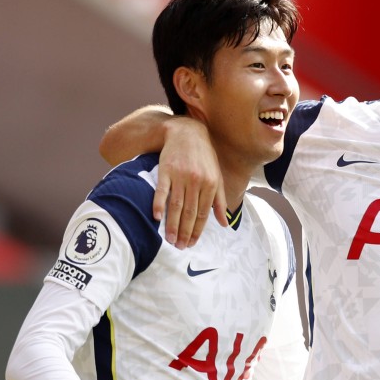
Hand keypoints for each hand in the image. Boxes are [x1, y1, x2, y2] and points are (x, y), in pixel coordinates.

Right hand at [154, 117, 227, 248]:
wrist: (187, 132)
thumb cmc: (204, 157)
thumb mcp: (216, 177)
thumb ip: (219, 201)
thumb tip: (224, 224)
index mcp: (210, 185)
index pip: (203, 214)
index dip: (197, 230)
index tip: (192, 243)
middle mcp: (196, 181)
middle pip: (189, 213)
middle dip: (185, 232)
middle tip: (180, 247)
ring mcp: (181, 176)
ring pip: (176, 205)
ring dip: (172, 225)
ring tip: (169, 239)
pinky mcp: (166, 169)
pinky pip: (162, 190)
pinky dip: (158, 204)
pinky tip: (156, 217)